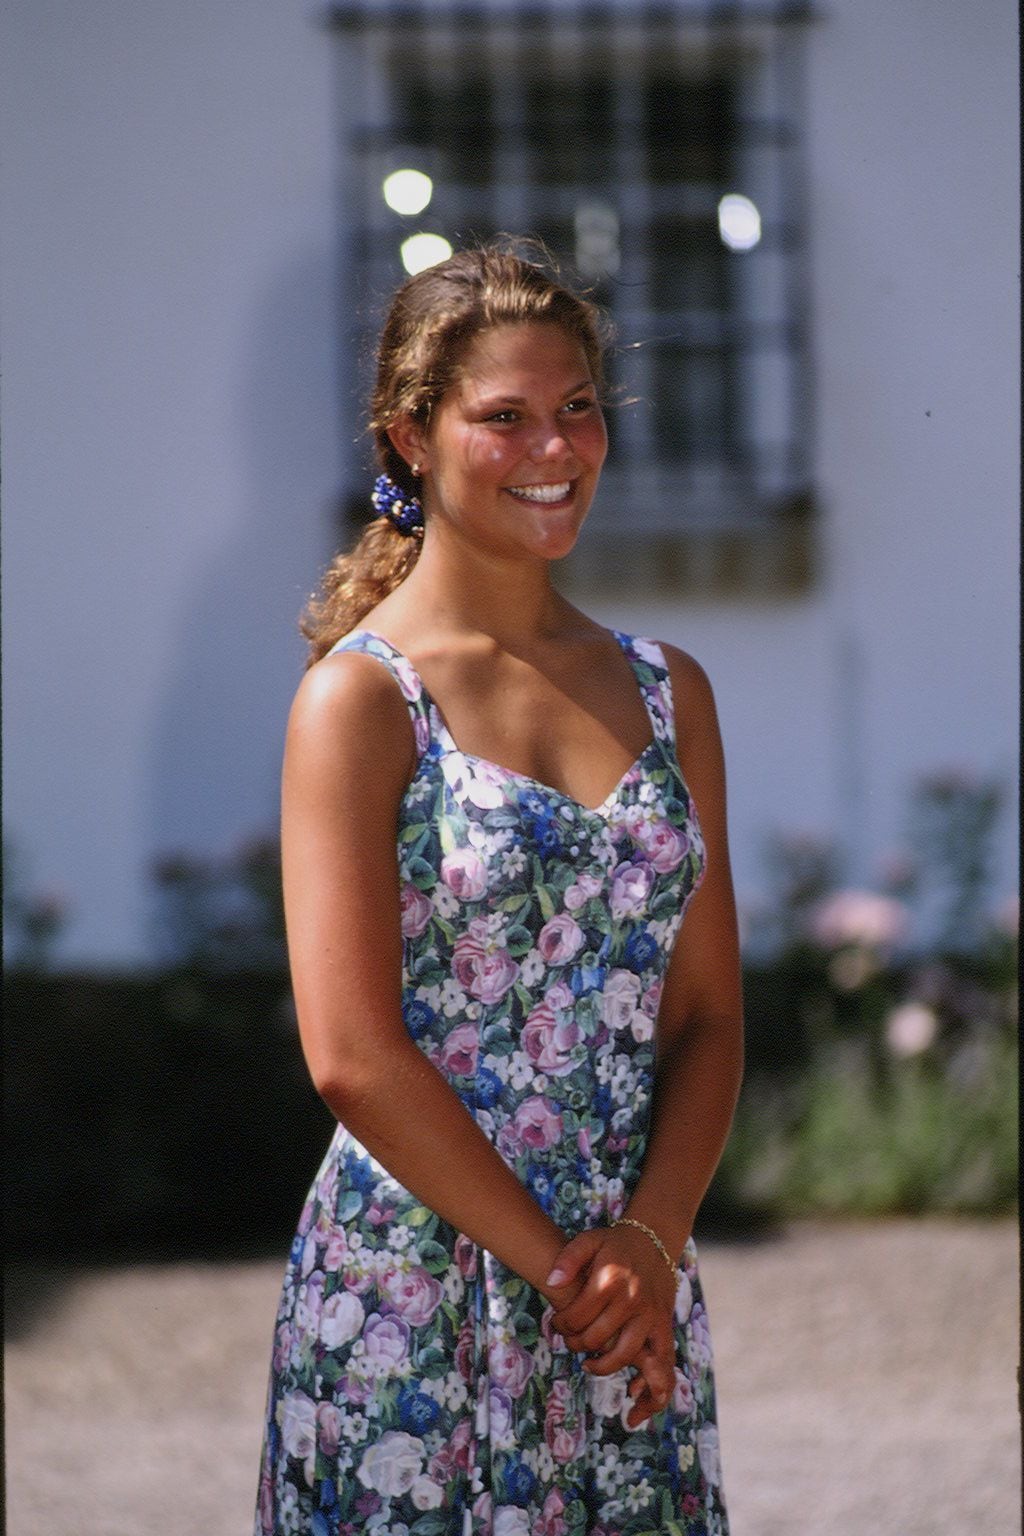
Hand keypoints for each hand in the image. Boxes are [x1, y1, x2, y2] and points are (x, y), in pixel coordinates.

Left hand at [545, 1225, 677, 1426]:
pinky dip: (649, 1384)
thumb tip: (551, 1282)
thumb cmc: (615, 1244)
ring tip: (589, 1364)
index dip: (561, 1325)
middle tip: (569, 1341)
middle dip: (576, 1344)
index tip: (556, 1324)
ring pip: (625, 1355)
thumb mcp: (588, 1240)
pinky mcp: (664, 1326)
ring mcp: (651, 1315)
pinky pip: (661, 1363)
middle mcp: (632, 1299)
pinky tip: (633, 1394)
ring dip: (603, 1366)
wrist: (654, 1240)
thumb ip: (567, 1259)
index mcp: (610, 1279)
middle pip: (597, 1338)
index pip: (577, 1316)